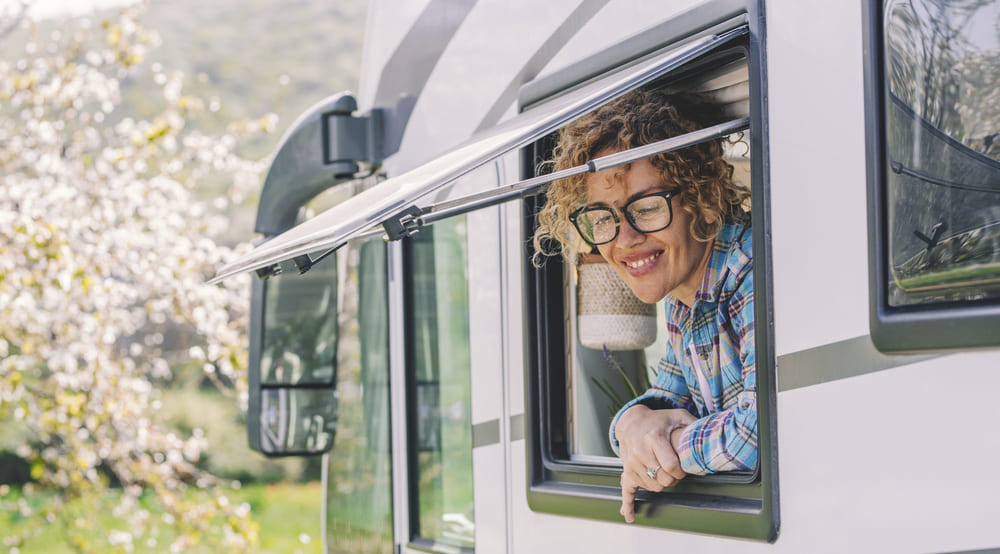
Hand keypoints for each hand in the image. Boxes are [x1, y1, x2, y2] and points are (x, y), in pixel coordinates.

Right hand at [615, 405, 695, 521]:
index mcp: (654, 437)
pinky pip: (629, 491)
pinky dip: (631, 503)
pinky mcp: (626, 470)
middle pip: (663, 480)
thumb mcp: (678, 415)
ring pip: (653, 487)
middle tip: (677, 471)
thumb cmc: (658, 420)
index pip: (671, 466)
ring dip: (663, 484)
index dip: (682, 472)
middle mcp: (640, 451)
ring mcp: (631, 462)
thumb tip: (713, 433)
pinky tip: (630, 516)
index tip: (685, 468)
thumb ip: (694, 424)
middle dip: (674, 479)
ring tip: (666, 473)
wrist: (631, 422)